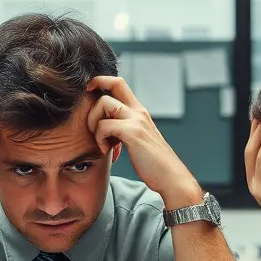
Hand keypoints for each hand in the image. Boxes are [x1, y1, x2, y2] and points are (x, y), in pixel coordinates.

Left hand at [85, 76, 201, 208]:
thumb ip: (125, 129)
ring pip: (103, 103)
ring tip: (100, 140)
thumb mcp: (138, 140)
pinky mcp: (133, 133)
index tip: (90, 96)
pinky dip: (99, 138)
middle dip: (94, 95)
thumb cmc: (153, 164)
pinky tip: (105, 149)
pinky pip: (105, 125)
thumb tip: (105, 128)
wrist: (171, 178)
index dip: (101, 82)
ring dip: (93, 122)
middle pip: (114, 83)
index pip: (119, 83)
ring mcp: (137, 120)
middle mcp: (139, 111)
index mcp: (139, 112)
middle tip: (92, 122)